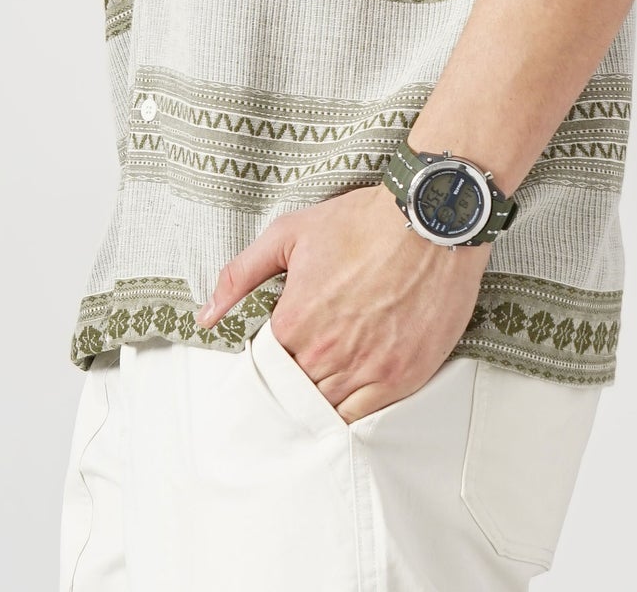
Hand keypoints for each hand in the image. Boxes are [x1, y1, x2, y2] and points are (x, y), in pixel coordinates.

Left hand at [195, 184, 490, 423]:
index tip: (277, 352)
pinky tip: (348, 398)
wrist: (428, 219)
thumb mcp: (289, 235)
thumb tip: (208, 315)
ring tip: (323, 381)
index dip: (268, 360)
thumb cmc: (362, 223)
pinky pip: (365, 417)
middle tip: (300, 368)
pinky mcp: (403, 377)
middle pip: (294, 392)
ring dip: (320, 400)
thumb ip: (241, 275)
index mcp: (295, 321)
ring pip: (327, 410)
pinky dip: (352, 413)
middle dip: (292, 382)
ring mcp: (368, 369)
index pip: (265, 365)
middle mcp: (328, 353)